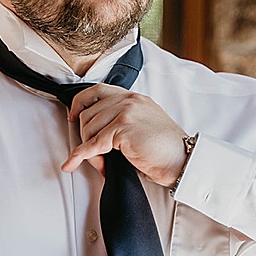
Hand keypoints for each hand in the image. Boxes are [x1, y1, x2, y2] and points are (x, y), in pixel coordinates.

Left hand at [61, 84, 188, 187]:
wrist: (183, 160)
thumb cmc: (166, 148)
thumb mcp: (144, 123)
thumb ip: (124, 118)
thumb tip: (96, 132)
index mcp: (134, 97)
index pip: (98, 90)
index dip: (80, 103)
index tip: (73, 116)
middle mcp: (129, 101)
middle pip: (88, 115)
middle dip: (85, 139)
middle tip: (95, 157)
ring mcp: (126, 113)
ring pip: (88, 130)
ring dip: (89, 152)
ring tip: (102, 164)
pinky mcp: (123, 129)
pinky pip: (93, 144)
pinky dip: (81, 156)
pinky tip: (72, 164)